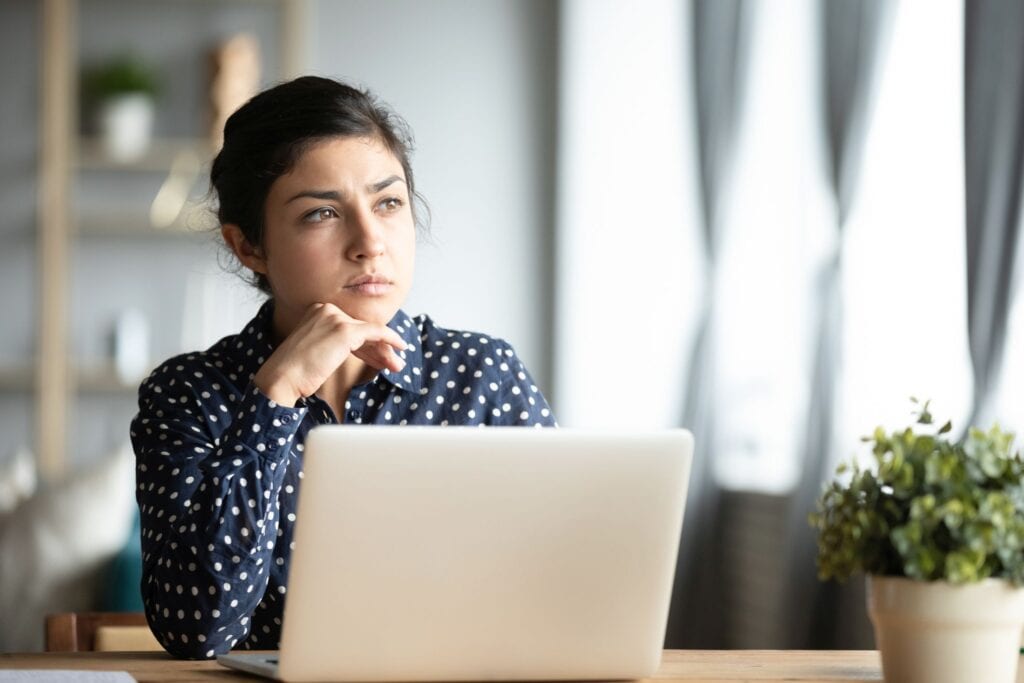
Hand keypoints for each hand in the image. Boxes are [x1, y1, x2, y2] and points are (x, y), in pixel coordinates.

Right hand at [253, 303, 406, 405]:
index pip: (349, 326)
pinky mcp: (344, 330)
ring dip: (385, 350)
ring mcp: (335, 318)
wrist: (282, 378)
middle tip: (392, 363)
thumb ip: (333, 344)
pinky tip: (400, 348)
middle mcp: (326, 309)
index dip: (366, 345)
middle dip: (377, 348)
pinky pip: (376, 332)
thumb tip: (361, 348)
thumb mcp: (314, 350)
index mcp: (316, 311)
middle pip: (360, 330)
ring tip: (398, 365)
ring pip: (370, 332)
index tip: (378, 359)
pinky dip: (391, 339)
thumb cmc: (294, 372)